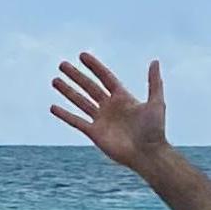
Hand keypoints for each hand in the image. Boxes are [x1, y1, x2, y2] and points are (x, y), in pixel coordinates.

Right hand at [50, 53, 168, 172]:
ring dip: (68, 91)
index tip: (82, 55)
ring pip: (80, 101)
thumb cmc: (154, 130)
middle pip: (89, 87)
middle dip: (76, 76)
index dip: (94, 66)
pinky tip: (53, 107)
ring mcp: (101, 120)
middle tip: (62, 65)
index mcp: (123, 97)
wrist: (148, 154)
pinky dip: (65, 115)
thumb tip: (155, 61)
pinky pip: (76, 121)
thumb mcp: (156, 102)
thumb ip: (154, 82)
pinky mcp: (94, 133)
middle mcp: (110, 107)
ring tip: (55, 80)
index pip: (105, 77)